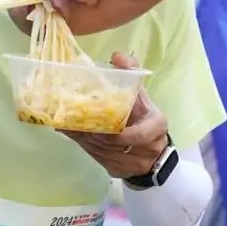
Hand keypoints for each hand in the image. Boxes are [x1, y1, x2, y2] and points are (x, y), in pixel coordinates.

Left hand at [60, 52, 167, 179]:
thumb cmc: (143, 118)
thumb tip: (117, 55)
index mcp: (156, 126)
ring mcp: (133, 162)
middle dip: (96, 133)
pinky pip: (98, 158)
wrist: (151, 154)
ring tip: (71, 124)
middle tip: (77, 121)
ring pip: (104, 151)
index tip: (105, 126)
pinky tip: (72, 134)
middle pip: (116, 144)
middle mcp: (147, 147)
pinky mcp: (119, 170)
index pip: (141, 134)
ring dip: (87, 139)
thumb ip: (131, 74)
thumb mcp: (141, 95)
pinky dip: (84, 145)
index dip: (123, 134)